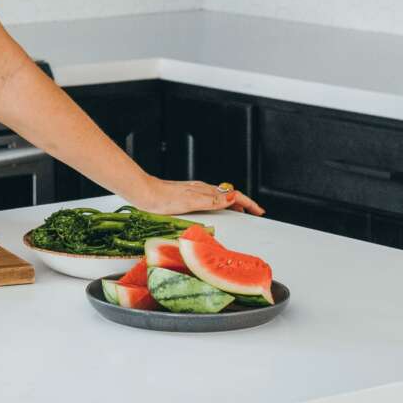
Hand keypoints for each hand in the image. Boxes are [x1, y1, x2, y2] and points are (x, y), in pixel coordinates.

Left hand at [135, 178, 264, 216]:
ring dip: (232, 204)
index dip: (248, 203)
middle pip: (228, 195)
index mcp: (204, 191)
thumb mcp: (191, 202)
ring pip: (219, 197)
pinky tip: (215, 210)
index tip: (258, 211)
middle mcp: (201, 190)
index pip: (233, 195)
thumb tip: (232, 196)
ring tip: (239, 212)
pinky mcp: (186, 196)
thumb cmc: (162, 199)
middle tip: (253, 213)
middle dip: (243, 203)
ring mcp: (194, 192)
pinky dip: (219, 205)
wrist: (143, 193)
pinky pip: (209, 200)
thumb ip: (212, 200)